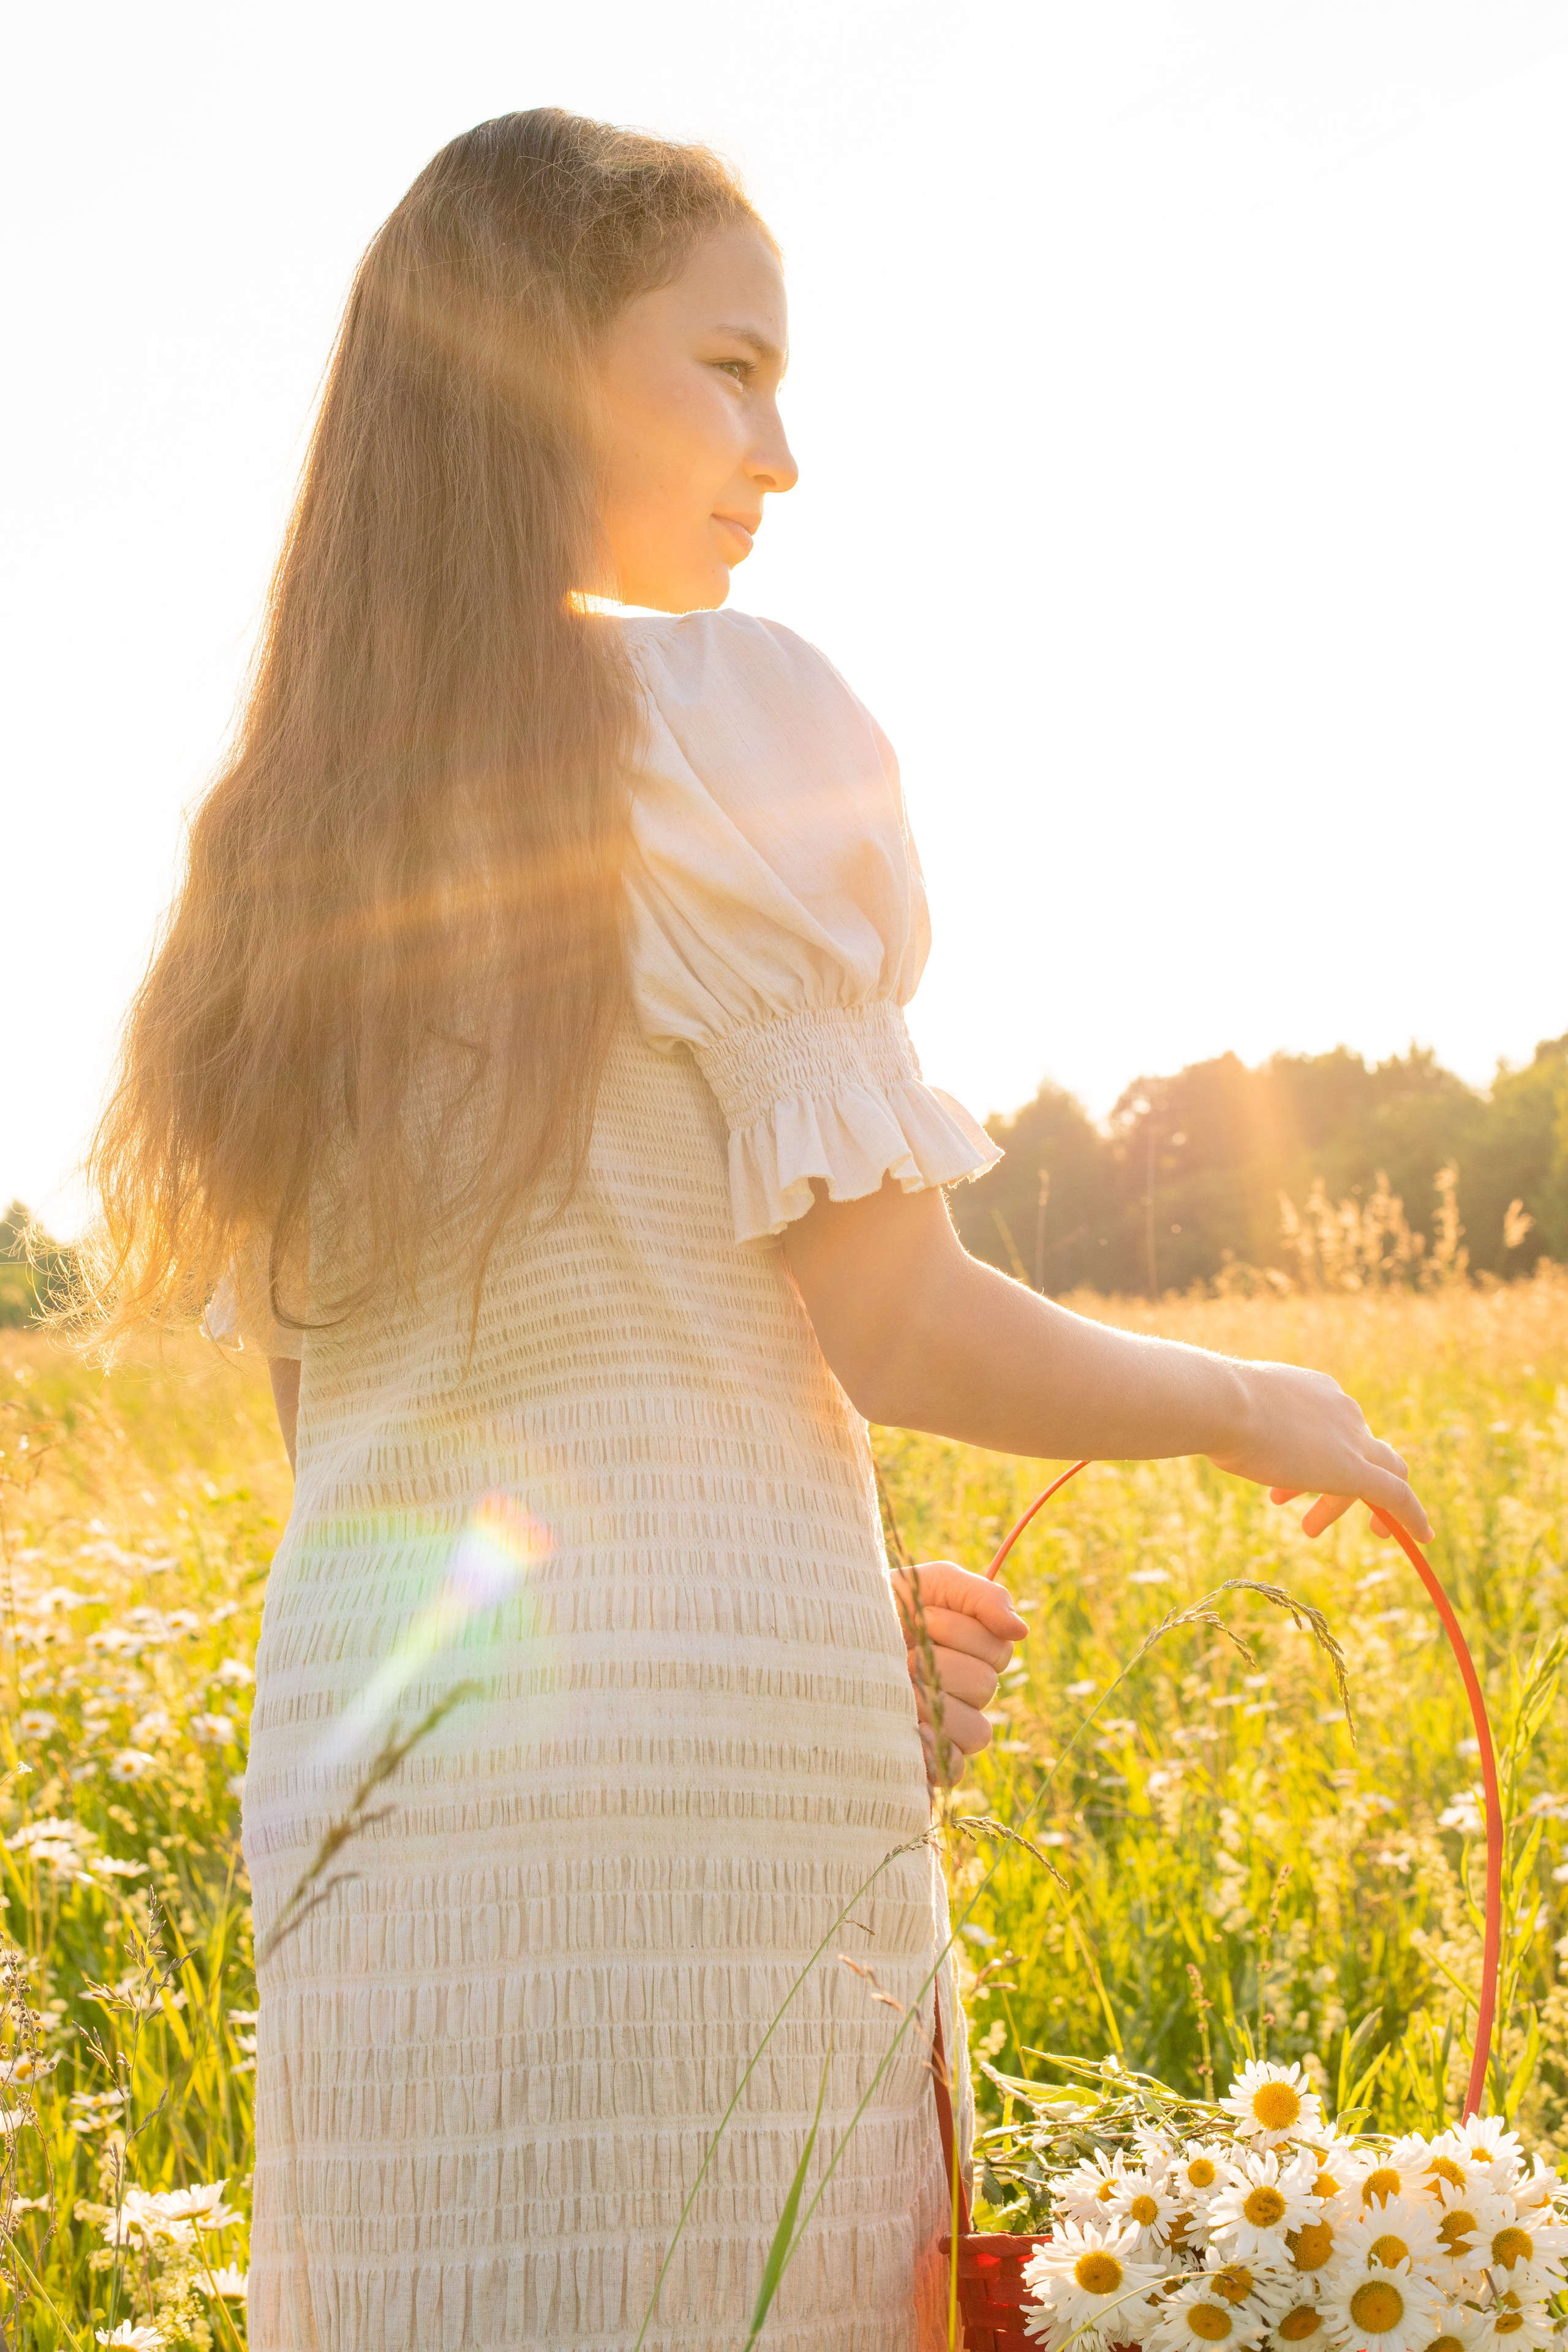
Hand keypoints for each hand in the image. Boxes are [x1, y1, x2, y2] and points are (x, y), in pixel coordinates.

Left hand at [891, 1560, 1028, 1789]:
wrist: (823, 1631)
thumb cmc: (879, 1603)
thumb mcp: (930, 1584)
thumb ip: (980, 1597)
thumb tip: (1020, 1631)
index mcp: (975, 1653)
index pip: (998, 1651)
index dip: (960, 1631)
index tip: (922, 1616)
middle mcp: (966, 1694)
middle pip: (985, 1687)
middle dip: (940, 1661)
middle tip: (902, 1650)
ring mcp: (947, 1729)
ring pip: (976, 1731)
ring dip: (935, 1701)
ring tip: (896, 1684)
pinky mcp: (925, 1761)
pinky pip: (953, 1771)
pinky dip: (937, 1753)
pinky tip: (912, 1730)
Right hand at [1208, 1358, 1431, 1540]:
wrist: (1222, 1403)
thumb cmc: (1212, 1405)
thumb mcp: (1230, 1407)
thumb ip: (1239, 1417)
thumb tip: (1214, 1425)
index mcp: (1316, 1390)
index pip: (1334, 1425)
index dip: (1320, 1453)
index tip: (1303, 1472)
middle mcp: (1342, 1409)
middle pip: (1358, 1449)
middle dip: (1333, 1483)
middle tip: (1303, 1514)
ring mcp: (1351, 1438)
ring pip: (1371, 1474)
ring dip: (1340, 1504)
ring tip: (1308, 1529)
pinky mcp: (1356, 1471)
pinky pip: (1397, 1495)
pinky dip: (1412, 1515)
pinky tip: (1422, 1536)